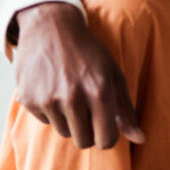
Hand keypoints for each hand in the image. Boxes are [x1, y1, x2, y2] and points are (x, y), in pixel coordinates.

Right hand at [13, 2, 141, 148]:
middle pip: (84, 141)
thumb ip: (126, 109)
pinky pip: (45, 121)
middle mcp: (72, 97)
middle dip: (89, 131)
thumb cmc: (88, 53)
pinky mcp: (28, 100)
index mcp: (99, 91)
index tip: (106, 128)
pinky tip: (53, 89)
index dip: (107, 137)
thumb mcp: (113, 74)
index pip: (105, 140)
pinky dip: (51, 111)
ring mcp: (47, 99)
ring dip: (70, 120)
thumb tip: (141, 140)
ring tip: (70, 95)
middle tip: (88, 110)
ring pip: (64, 133)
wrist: (50, 28)